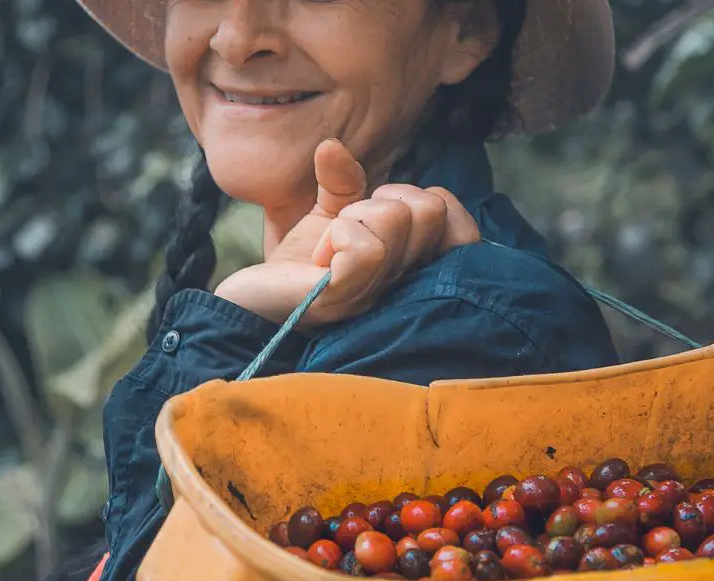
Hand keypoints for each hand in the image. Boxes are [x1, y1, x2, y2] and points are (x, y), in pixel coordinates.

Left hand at [214, 139, 479, 327]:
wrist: (250, 301)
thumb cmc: (297, 265)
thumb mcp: (328, 215)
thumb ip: (342, 182)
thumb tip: (332, 146)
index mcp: (410, 265)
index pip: (463, 229)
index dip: (427, 199)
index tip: (382, 209)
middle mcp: (403, 285)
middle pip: (430, 211)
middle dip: (385, 199)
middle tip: (349, 225)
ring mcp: (376, 294)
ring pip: (397, 220)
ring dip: (355, 216)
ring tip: (329, 244)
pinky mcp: (342, 300)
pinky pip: (368, 249)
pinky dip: (339, 235)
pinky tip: (319, 258)